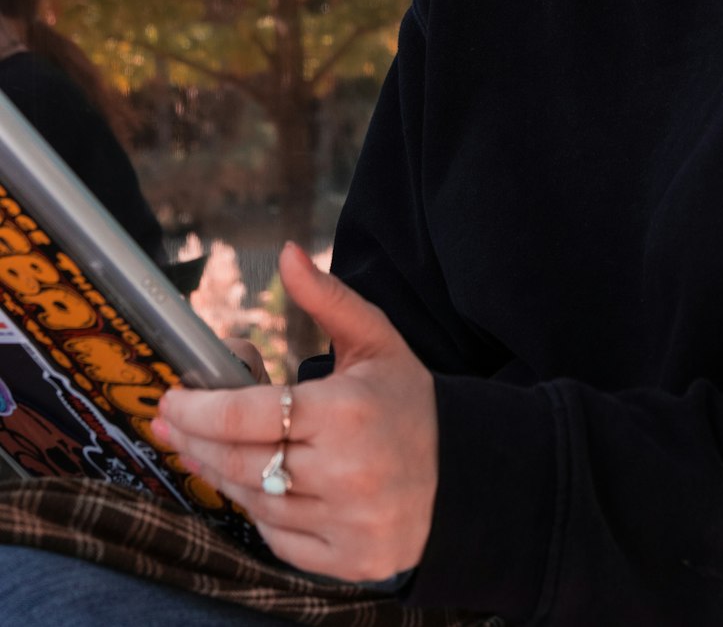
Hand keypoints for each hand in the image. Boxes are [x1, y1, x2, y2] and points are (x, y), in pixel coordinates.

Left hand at [154, 242, 438, 581]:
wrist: (460, 473)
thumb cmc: (407, 400)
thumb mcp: (375, 339)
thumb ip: (327, 298)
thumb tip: (287, 254)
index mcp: (347, 411)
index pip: (248, 415)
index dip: (199, 409)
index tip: (172, 399)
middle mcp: (345, 472)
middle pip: (240, 461)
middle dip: (194, 440)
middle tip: (170, 424)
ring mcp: (346, 522)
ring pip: (254, 500)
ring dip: (219, 472)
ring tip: (202, 448)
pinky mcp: (346, 560)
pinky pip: (277, 536)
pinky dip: (257, 509)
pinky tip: (250, 483)